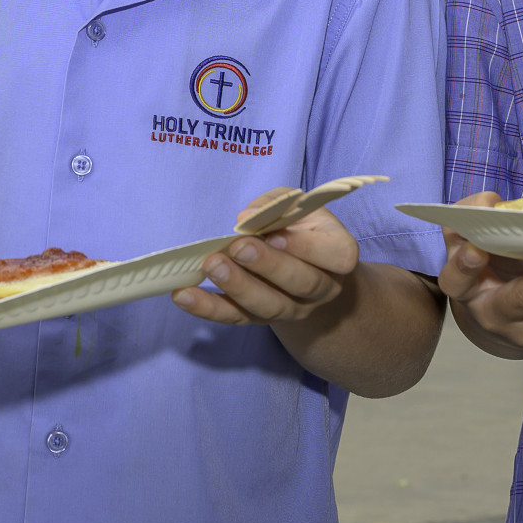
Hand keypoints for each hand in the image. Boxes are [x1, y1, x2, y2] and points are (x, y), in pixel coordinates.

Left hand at [171, 190, 358, 325]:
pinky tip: (183, 295)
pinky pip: (235, 317)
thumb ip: (276, 204)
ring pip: (269, 306)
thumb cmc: (300, 227)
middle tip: (237, 247)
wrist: (305, 268)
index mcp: (338, 255)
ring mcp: (292, 308)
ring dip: (237, 286)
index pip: (336, 255)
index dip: (307, 247)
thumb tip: (248, 217)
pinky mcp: (259, 318)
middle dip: (267, 265)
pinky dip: (207, 307)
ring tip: (211, 265)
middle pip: (301, 283)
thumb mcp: (297, 205)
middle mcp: (321, 288)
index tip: (275, 234)